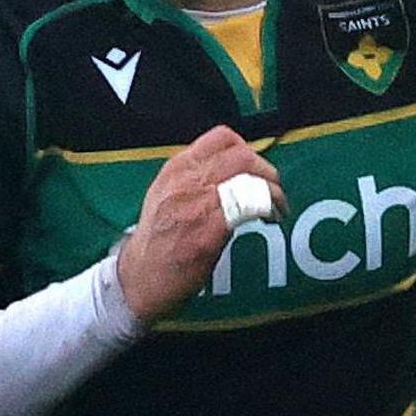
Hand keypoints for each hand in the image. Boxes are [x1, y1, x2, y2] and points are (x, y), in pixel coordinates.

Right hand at [112, 125, 282, 322]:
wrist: (139, 278)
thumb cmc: (157, 241)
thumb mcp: (166, 196)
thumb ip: (194, 178)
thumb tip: (233, 171)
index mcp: (175, 169)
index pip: (222, 137)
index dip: (248, 149)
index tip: (254, 169)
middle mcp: (186, 180)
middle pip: (242, 155)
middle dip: (266, 171)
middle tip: (271, 188)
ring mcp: (197, 202)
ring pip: (250, 176)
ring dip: (273, 190)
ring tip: (276, 206)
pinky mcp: (210, 228)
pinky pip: (253, 203)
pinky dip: (270, 207)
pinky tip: (271, 219)